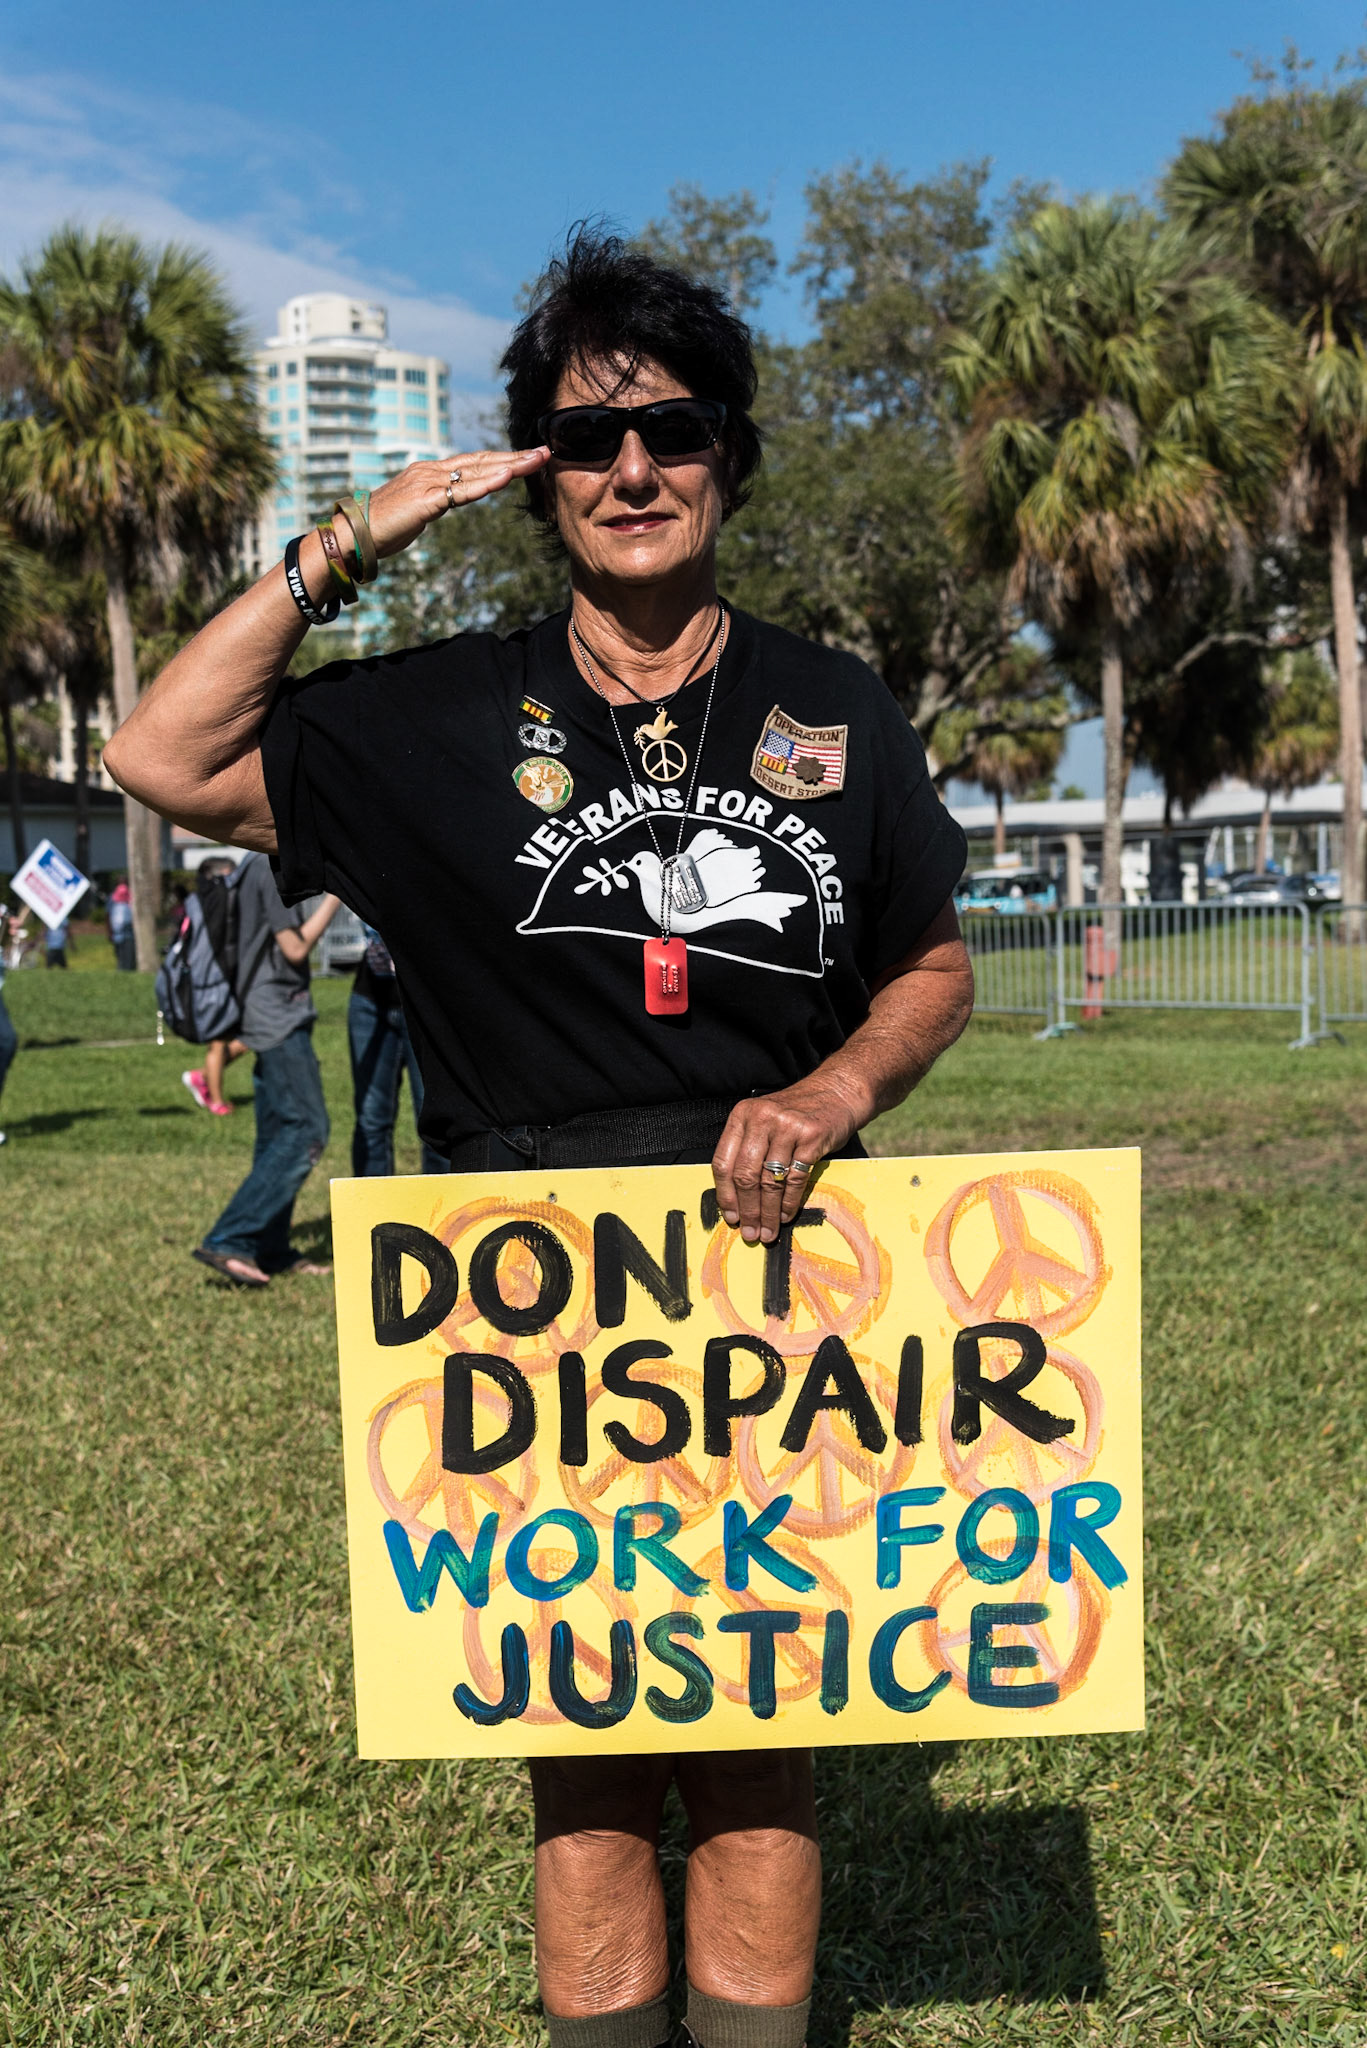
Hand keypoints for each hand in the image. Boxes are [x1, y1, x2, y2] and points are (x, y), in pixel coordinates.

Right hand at [355, 446, 551, 560]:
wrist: (351, 536)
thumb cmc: (380, 529)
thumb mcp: (416, 512)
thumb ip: (435, 503)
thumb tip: (447, 502)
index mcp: (429, 473)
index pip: (473, 462)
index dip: (501, 458)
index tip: (528, 457)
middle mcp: (429, 471)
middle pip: (480, 460)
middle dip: (514, 456)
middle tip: (545, 451)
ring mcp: (427, 483)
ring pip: (476, 471)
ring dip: (510, 465)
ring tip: (537, 460)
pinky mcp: (424, 500)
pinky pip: (461, 491)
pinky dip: (485, 484)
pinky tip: (506, 478)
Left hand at [712, 1071, 870, 1246]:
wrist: (837, 1092)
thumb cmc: (798, 1112)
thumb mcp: (765, 1120)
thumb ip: (748, 1149)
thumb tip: (737, 1198)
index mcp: (743, 1115)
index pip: (723, 1162)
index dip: (725, 1195)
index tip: (731, 1217)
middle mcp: (761, 1119)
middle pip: (745, 1175)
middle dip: (747, 1210)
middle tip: (750, 1232)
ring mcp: (787, 1127)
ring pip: (770, 1181)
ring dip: (768, 1213)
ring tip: (768, 1231)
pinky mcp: (812, 1137)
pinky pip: (795, 1179)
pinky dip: (789, 1202)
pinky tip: (786, 1215)